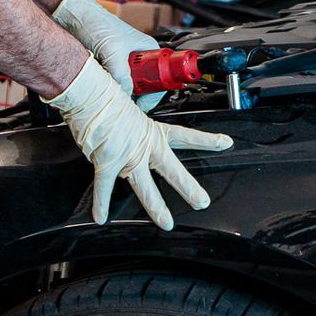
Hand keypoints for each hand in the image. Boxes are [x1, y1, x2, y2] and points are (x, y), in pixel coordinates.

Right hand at [44, 58, 233, 228]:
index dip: (206, 141)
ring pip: (146, 186)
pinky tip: (101, 218)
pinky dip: (101, 203)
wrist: (90, 94)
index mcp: (153, 132)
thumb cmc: (107, 97)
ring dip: (156, 206)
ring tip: (166, 222)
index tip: (225, 143)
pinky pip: (104, 186)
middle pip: (172, 169)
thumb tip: (129, 116)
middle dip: (189, 187)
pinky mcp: (108, 162)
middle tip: (202, 202)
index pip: (185, 137)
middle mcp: (144, 146)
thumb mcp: (133, 108)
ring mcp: (128, 156)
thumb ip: (135, 117)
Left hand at [51, 0, 167, 112]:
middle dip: (133, 94)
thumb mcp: (113, 51)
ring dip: (118, 91)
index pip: (160, 78)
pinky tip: (100, 87)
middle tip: (123, 101)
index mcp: (148, 50)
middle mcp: (138, 57)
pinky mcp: (108, 65)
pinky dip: (107, 86)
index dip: (152, 94)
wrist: (72, 15)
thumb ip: (121, 75)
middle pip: (143, 85)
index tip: (141, 106)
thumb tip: (126, 95)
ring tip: (109, 92)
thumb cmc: (95, 22)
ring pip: (125, 85)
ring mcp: (122, 62)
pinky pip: (112, 82)